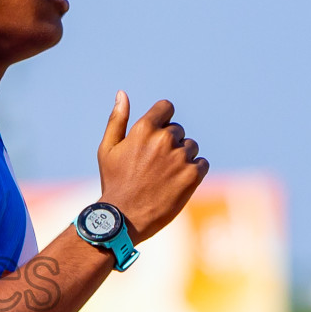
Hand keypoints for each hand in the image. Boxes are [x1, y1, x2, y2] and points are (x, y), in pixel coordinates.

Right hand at [95, 91, 207, 242]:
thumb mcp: (108, 149)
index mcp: (143, 129)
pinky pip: (202, 164)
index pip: (167, 108)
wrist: (124, 218)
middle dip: (169, 144)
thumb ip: (117, 119)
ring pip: (190, 147)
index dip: (163, 120)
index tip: (157, 135)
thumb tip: (122, 94)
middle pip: (178, 131)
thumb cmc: (113, 182)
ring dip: (181, 158)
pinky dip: (193, 172)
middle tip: (154, 166)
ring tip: (164, 177)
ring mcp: (180, 157)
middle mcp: (164, 140)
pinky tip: (176, 183)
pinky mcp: (192, 175)